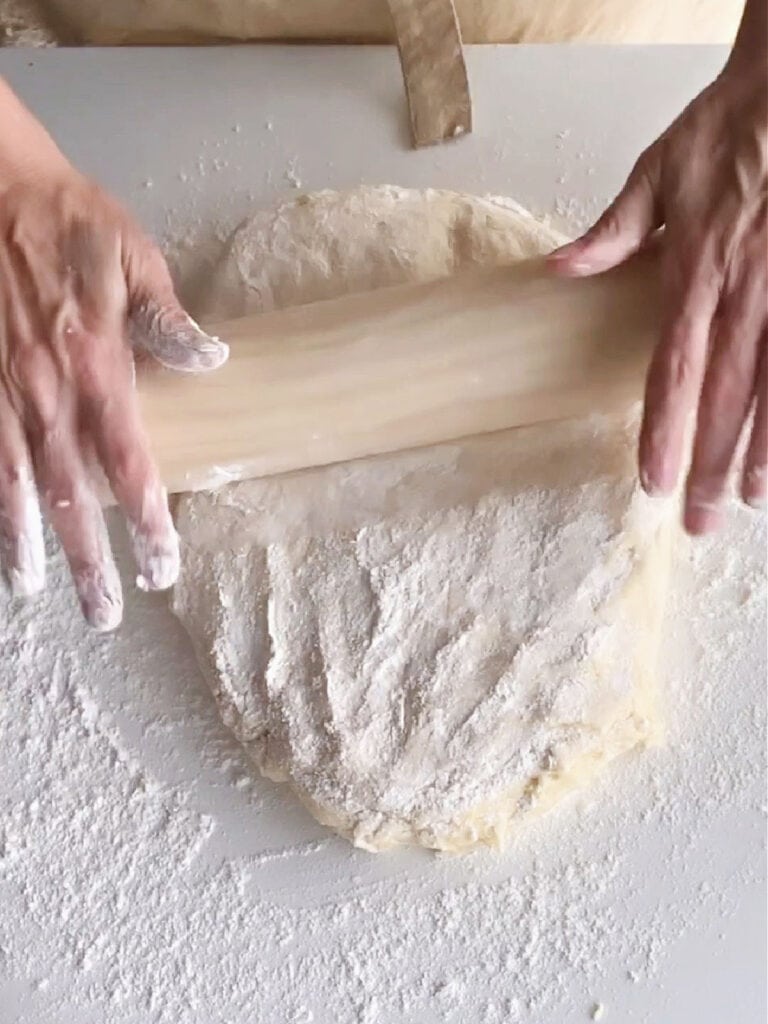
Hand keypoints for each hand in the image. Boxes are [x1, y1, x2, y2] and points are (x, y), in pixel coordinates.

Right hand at [0, 169, 227, 630]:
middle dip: (87, 557)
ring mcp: (0, 390)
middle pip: (68, 492)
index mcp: (94, 363)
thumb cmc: (72, 222)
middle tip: (103, 612)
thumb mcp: (131, 255)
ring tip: (35, 594)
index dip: (147, 517)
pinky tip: (0, 536)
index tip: (162, 564)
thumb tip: (211, 361)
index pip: (126, 458)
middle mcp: (44, 390)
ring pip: (12, 484)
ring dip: (25, 543)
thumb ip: (166, 317)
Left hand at [549, 25, 766, 533]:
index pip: (671, 371)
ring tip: (746, 502)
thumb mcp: (656, 172)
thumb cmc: (729, 129)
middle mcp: (741, 296)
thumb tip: (560, 268)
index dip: (661, 429)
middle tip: (697, 520)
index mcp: (692, 275)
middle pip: (720, 397)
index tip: (651, 479)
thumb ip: (611, 231)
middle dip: (707, 464)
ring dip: (758, 452)